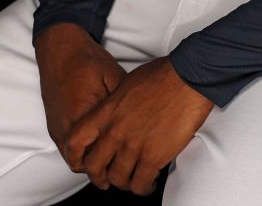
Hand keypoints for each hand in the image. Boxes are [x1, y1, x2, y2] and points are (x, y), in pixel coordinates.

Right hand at [34, 22, 125, 160]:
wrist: (60, 48)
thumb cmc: (85, 59)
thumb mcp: (113, 75)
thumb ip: (125, 101)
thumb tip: (143, 116)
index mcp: (82, 118)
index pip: (99, 154)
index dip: (117, 161)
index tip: (132, 161)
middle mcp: (66, 128)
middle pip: (86, 164)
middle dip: (104, 167)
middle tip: (124, 163)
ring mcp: (57, 129)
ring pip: (75, 160)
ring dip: (91, 160)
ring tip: (112, 156)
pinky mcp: (53, 126)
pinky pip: (67, 149)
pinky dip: (82, 152)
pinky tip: (97, 143)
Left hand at [64, 56, 214, 194]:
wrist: (187, 79)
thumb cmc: (163, 75)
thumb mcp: (127, 83)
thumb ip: (115, 104)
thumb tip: (115, 112)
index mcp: (107, 112)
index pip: (75, 140)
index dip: (75, 156)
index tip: (82, 161)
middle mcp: (116, 131)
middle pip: (94, 167)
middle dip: (100, 177)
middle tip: (107, 177)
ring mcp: (133, 146)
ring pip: (118, 179)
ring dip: (125, 182)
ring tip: (133, 179)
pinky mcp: (153, 157)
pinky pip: (140, 184)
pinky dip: (144, 187)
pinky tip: (150, 181)